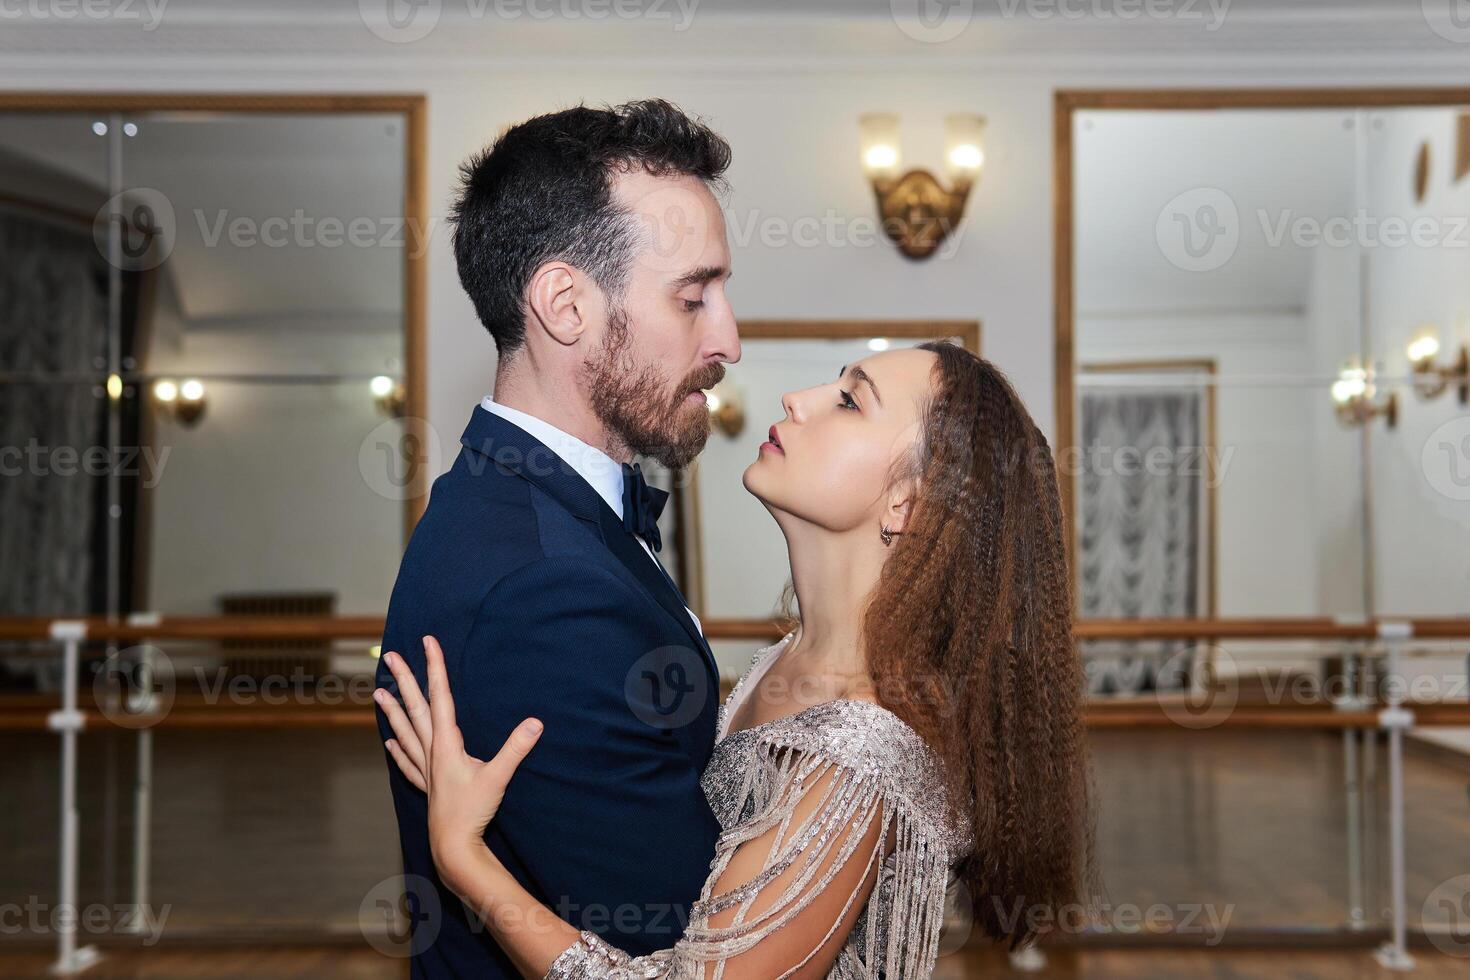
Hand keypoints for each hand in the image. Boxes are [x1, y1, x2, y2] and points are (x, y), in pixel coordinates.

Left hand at [376, 636, 543, 897]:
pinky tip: (388, 742)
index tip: (428, 642)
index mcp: (447, 744)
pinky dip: (398, 749)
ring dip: (393, 710)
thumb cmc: (473, 812)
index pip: (441, 696)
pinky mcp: (428, 786)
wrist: (454, 848)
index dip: (435, 666)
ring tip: (378, 693)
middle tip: (390, 656)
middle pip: (416, 708)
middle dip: (405, 680)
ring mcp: (427, 769)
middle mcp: (432, 752)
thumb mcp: (499, 777)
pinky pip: (408, 761)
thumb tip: (535, 723)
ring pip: (406, 731)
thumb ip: (516, 749)